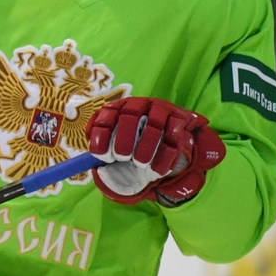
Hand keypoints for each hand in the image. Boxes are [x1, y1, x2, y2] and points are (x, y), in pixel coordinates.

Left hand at [87, 97, 225, 206]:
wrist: (160, 148)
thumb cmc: (129, 149)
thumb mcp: (112, 151)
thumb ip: (102, 156)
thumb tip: (97, 168)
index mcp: (117, 108)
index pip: (106, 115)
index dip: (102, 135)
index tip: (101, 156)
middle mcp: (137, 104)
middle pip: (130, 115)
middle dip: (124, 139)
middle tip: (122, 157)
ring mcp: (160, 110)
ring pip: (154, 126)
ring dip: (146, 147)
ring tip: (140, 164)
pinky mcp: (179, 122)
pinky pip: (174, 139)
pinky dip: (164, 157)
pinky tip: (156, 170)